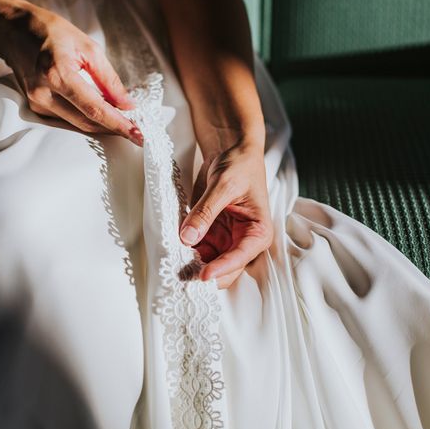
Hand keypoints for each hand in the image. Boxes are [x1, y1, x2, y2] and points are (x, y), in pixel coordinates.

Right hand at [3, 5, 142, 144]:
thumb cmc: (51, 32)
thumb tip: (127, 104)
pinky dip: (86, 119)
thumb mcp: (87, 47)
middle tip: (138, 133)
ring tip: (124, 124)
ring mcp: (38, 103)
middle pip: (87, 123)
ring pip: (77, 125)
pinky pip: (67, 120)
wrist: (12, 31)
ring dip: (102, 126)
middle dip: (114, 129)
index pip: (94, 109)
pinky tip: (101, 115)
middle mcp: (45, 93)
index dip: (119, 124)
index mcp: (58, 74)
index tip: (139, 135)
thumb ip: (108, 79)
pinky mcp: (36, 107)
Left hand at [180, 142, 272, 288]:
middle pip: (225, 268)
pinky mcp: (211, 234)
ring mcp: (225, 239)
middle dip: (205, 272)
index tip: (203, 275)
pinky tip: (172, 253)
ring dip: (192, 265)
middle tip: (184, 276)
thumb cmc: (240, 165)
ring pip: (208, 261)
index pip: (240, 257)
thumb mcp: (223, 185)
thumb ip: (206, 212)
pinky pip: (197, 249)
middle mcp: (243, 240)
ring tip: (174, 267)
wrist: (232, 152)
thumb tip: (188, 237)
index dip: (222, 268)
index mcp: (258, 231)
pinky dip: (185, 252)